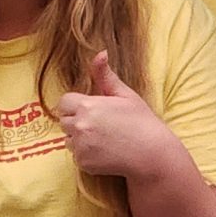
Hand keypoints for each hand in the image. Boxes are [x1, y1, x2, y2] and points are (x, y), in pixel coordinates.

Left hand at [56, 52, 178, 180]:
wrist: (152, 154)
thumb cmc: (141, 121)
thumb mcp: (125, 95)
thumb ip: (106, 75)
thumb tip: (100, 53)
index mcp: (88, 106)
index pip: (64, 102)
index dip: (75, 105)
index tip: (90, 110)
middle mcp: (80, 126)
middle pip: (63, 121)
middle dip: (76, 121)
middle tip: (99, 125)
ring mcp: (81, 146)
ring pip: (68, 139)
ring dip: (79, 138)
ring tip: (103, 138)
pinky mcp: (84, 163)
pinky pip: (76, 156)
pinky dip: (86, 155)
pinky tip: (104, 151)